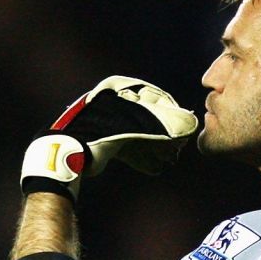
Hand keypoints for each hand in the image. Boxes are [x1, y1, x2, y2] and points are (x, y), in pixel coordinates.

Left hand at [20, 75, 197, 197]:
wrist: (68, 151)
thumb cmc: (103, 130)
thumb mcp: (140, 124)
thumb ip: (169, 123)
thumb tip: (192, 124)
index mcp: (121, 89)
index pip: (157, 99)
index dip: (174, 116)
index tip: (184, 134)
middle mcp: (115, 103)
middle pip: (148, 119)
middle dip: (165, 137)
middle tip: (177, 152)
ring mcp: (108, 122)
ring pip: (139, 135)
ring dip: (155, 150)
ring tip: (168, 163)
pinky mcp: (103, 141)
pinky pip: (127, 148)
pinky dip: (140, 158)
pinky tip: (153, 169)